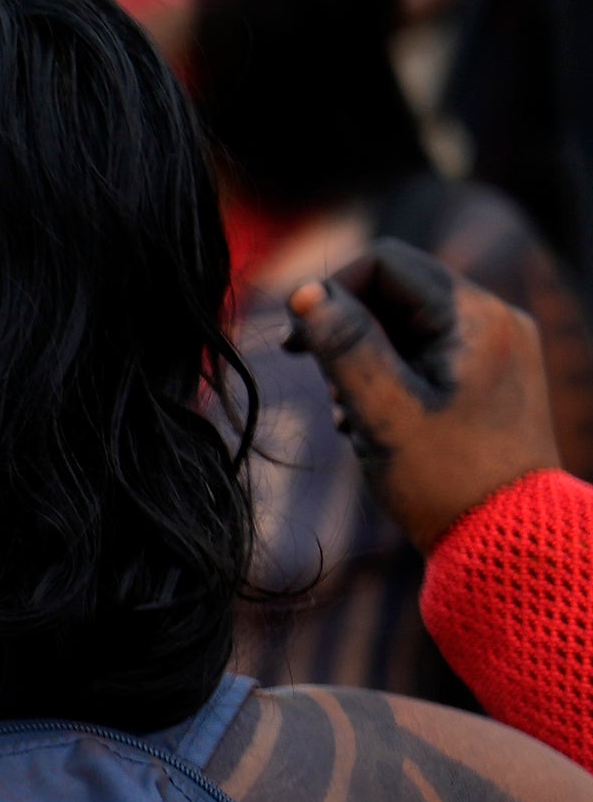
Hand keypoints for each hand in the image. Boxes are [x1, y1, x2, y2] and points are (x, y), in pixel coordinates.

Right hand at [299, 247, 561, 556]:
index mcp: (474, 317)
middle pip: (397, 292)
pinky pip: (425, 354)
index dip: (332, 292)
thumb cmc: (446, 479)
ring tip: (352, 415)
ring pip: (407, 326)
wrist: (508, 537)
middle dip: (348, 331)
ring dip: (364, 360)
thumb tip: (305, 294)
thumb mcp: (383, 412)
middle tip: (320, 383)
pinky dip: (390, 378)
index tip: (294, 344)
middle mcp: (493, 320)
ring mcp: (495, 349)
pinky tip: (374, 423)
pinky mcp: (488, 378)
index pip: (387, 263)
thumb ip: (345, 348)